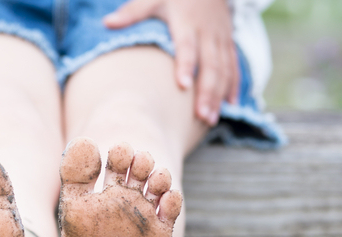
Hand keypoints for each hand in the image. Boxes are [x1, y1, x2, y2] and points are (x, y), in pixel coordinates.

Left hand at [104, 0, 238, 124]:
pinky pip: (234, 65)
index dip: (186, 65)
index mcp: (187, 22)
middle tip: (201, 116)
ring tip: (210, 119)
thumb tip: (107, 23)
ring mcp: (221, 38)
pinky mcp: (229, 42)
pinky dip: (233, 84)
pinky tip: (230, 104)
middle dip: (207, 91)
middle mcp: (207, 32)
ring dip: (219, 94)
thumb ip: (132, 12)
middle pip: (210, 64)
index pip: (187, 46)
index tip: (183, 86)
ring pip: (224, 69)